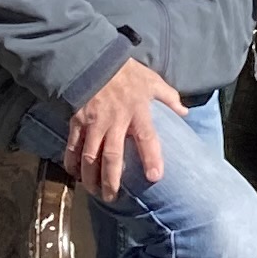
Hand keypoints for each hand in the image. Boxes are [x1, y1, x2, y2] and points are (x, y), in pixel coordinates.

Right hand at [65, 57, 180, 197]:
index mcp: (138, 110)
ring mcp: (93, 122)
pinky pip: (72, 146)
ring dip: (91, 177)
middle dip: (111, 180)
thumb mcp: (153, 81)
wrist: (95, 60)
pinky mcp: (77, 121)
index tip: (154, 177)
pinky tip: (75, 175)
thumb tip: (185, 112)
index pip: (147, 137)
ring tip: (95, 192)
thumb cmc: (127, 72)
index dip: (151, 157)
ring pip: (89, 156)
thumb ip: (169, 98)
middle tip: (113, 197)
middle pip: (112, 156)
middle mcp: (115, 119)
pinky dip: (71, 163)